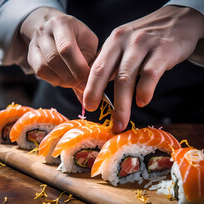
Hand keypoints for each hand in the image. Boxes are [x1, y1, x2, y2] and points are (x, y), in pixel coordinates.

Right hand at [20, 7, 97, 100]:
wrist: (56, 29)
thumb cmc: (77, 38)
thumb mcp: (88, 43)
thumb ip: (90, 62)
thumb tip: (90, 87)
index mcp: (62, 23)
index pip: (66, 48)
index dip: (77, 68)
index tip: (87, 83)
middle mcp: (45, 30)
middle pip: (54, 59)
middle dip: (70, 77)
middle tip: (81, 86)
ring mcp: (35, 42)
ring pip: (44, 67)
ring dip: (62, 81)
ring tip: (73, 83)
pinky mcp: (30, 55)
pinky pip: (39, 72)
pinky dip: (53, 80)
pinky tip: (63, 81)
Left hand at [83, 6, 203, 131]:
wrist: (176, 21)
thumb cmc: (145, 40)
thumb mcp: (123, 46)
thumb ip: (111, 65)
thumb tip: (96, 89)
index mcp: (112, 43)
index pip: (96, 67)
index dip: (89, 88)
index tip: (87, 106)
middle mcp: (124, 42)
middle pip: (105, 72)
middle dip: (97, 95)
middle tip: (95, 113)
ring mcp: (143, 45)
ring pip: (126, 77)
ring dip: (122, 104)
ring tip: (120, 121)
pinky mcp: (162, 50)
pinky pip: (150, 73)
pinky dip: (145, 90)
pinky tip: (142, 102)